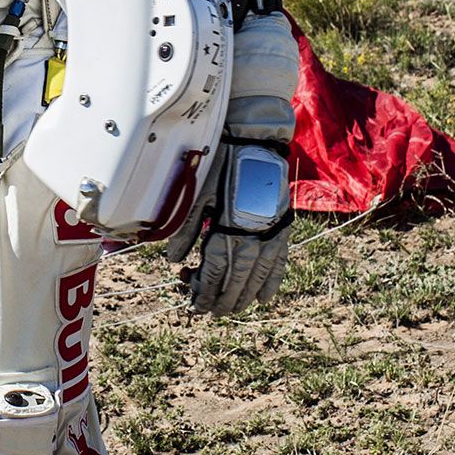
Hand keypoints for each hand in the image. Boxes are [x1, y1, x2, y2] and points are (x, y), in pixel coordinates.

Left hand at [170, 138, 292, 315]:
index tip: (195, 305)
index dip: (202, 293)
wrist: (255, 142)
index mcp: (224, 230)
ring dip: (243, 297)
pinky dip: (271, 283)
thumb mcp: (197, 195)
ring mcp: (268, 235)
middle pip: (235, 282)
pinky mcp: (282, 229)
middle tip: (211, 312)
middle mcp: (249, 238)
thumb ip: (186, 230)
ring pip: (256, 278)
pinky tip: (263, 299)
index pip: (213, 274)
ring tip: (232, 309)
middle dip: (221, 301)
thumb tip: (172, 260)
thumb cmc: (220, 165)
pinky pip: (278, 264)